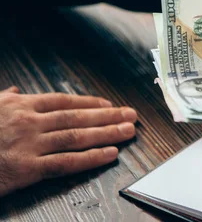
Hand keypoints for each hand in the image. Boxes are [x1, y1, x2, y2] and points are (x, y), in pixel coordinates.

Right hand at [0, 87, 137, 196]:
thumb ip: (4, 99)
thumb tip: (15, 90)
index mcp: (20, 106)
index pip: (64, 102)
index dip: (89, 103)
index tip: (109, 104)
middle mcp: (29, 122)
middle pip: (77, 117)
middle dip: (108, 116)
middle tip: (131, 114)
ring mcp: (29, 144)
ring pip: (77, 136)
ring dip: (107, 133)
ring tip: (129, 131)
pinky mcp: (27, 169)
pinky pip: (66, 162)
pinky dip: (91, 158)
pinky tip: (110, 154)